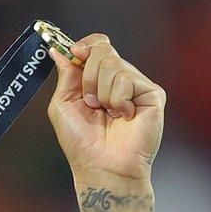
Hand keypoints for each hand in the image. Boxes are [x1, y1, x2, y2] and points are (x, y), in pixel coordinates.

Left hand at [47, 34, 165, 181]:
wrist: (101, 165)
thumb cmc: (81, 141)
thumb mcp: (63, 104)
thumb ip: (65, 75)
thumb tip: (58, 49)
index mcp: (97, 78)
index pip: (96, 45)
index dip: (85, 45)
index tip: (74, 53)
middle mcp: (118, 79)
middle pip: (103, 50)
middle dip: (88, 75)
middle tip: (90, 102)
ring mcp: (136, 85)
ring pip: (113, 64)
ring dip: (101, 92)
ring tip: (106, 113)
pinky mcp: (152, 94)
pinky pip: (127, 79)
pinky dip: (117, 99)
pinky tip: (123, 116)